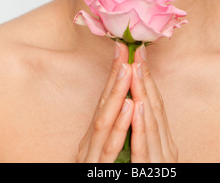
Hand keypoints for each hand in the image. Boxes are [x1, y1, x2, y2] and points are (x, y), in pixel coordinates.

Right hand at [76, 42, 133, 162]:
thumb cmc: (102, 173)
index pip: (105, 101)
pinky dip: (120, 126)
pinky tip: (130, 107)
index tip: (123, 49)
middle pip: (103, 105)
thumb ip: (112, 132)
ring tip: (128, 68)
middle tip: (124, 49)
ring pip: (104, 122)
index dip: (114, 74)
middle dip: (115, 75)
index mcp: (93, 138)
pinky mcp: (98, 171)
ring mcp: (92, 158)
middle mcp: (89, 144)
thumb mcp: (105, 152)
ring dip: (117, 93)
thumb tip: (127, 103)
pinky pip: (110, 148)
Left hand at [130, 45, 178, 162]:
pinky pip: (142, 148)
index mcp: (165, 142)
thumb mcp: (149, 153)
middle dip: (144, 78)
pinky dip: (138, 126)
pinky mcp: (150, 172)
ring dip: (141, 93)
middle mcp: (166, 148)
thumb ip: (144, 133)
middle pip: (155, 107)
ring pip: (150, 122)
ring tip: (135, 69)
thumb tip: (136, 103)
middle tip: (136, 52)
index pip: (156, 104)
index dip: (147, 78)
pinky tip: (135, 107)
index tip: (138, 54)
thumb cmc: (147, 173)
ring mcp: (160, 160)